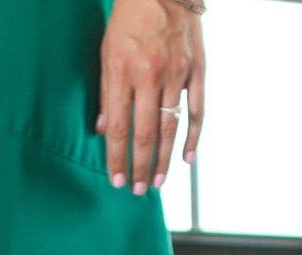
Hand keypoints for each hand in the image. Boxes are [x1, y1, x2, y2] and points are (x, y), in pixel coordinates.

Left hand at [99, 0, 204, 195]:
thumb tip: (104, 130)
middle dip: (138, 166)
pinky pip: (197, 110)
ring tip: (156, 182)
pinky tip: (188, 158)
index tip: (115, 179)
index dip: (117, 157)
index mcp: (124, 70)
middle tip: (135, 189)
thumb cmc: (130, 17)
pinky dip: (193, 136)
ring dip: (163, 159)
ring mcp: (177, 73)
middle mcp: (151, 75)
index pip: (119, 127)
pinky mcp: (197, 69)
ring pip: (170, 127)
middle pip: (144, 134)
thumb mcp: (106, 50)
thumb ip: (105, 92)